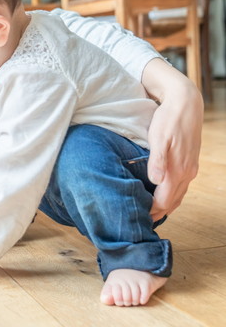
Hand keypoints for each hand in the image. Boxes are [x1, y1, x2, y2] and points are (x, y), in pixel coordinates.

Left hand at [146, 86, 202, 220]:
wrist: (186, 103)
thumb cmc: (168, 120)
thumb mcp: (159, 138)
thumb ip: (157, 161)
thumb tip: (156, 181)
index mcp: (178, 170)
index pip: (164, 200)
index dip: (150, 212)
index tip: (136, 219)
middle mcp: (187, 173)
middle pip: (172, 202)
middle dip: (157, 213)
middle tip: (140, 222)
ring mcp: (190, 168)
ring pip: (178, 195)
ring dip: (165, 206)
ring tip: (149, 213)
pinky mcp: (189, 162)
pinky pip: (180, 186)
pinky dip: (171, 195)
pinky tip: (160, 195)